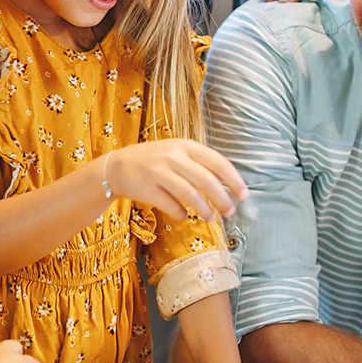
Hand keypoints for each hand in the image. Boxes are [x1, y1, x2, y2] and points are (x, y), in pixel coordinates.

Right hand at [105, 139, 247, 221]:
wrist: (117, 166)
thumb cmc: (154, 161)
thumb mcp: (177, 153)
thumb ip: (200, 165)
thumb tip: (228, 185)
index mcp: (185, 145)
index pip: (217, 162)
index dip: (234, 180)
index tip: (244, 195)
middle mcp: (173, 156)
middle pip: (206, 180)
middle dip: (222, 198)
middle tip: (230, 211)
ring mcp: (158, 171)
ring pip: (189, 193)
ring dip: (204, 209)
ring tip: (210, 217)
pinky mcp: (146, 188)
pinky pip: (170, 205)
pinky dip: (180, 213)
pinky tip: (184, 216)